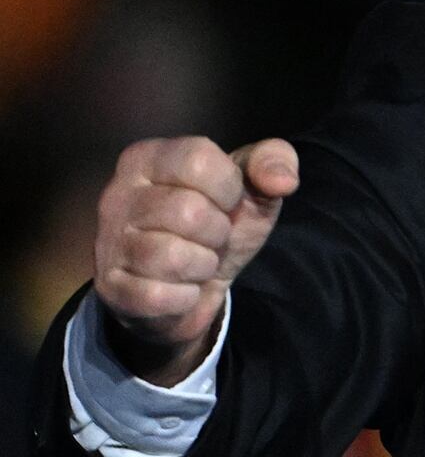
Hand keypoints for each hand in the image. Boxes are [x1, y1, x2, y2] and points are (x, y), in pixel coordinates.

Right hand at [92, 134, 299, 385]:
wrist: (192, 289)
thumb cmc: (218, 226)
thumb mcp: (253, 188)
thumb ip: (273, 161)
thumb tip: (283, 181)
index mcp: (146, 159)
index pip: (199, 160)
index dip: (229, 189)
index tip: (224, 202)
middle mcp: (117, 195)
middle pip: (188, 211)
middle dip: (217, 232)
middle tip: (209, 238)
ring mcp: (108, 242)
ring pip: (173, 256)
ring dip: (202, 265)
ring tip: (195, 261)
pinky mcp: (112, 288)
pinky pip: (160, 296)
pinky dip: (185, 297)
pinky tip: (180, 289)